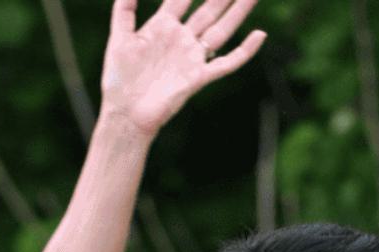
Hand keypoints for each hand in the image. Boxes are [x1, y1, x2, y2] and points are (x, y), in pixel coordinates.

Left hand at [100, 0, 266, 135]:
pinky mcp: (198, 77)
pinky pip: (227, 62)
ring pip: (222, 29)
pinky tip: (259, 35)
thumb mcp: (119, 39)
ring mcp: (192, 57)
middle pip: (209, 9)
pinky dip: (245, 51)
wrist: (125, 113)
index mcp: (163, 26)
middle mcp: (182, 39)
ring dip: (239, 11)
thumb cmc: (119, 79)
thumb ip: (125, 9)